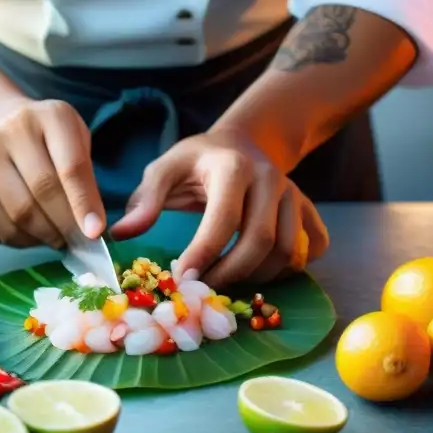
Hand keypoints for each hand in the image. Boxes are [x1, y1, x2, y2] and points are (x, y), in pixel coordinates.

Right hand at [0, 98, 105, 248]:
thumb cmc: (40, 137)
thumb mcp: (70, 136)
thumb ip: (83, 174)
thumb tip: (90, 227)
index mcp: (42, 117)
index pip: (69, 167)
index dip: (84, 203)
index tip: (96, 232)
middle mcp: (0, 135)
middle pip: (41, 195)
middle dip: (65, 226)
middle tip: (78, 240)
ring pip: (18, 220)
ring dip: (44, 237)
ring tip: (56, 236)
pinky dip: (22, 240)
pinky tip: (29, 231)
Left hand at [109, 131, 328, 288]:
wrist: (244, 143)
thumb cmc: (198, 161)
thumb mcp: (165, 168)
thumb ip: (145, 199)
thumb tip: (120, 233)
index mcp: (234, 167)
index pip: (224, 218)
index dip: (204, 253)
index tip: (183, 278)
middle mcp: (271, 180)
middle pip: (261, 241)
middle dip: (231, 273)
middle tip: (204, 290)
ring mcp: (295, 196)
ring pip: (288, 251)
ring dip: (259, 277)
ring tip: (228, 281)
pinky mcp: (309, 210)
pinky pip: (312, 249)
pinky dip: (292, 268)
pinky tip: (263, 270)